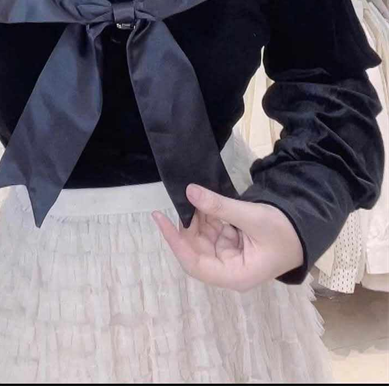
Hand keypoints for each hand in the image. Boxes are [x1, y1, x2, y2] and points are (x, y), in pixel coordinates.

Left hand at [152, 183, 303, 291]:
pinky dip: (207, 216)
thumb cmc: (284, 230)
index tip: (160, 220)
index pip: (194, 263)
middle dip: (188, 225)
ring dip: (198, 218)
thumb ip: (219, 206)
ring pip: (202, 238)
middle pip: (195, 249)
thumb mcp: (252, 217)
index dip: (175, 241)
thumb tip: (190, 191)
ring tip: (197, 197)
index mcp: (234, 275)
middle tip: (184, 199)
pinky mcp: (231, 244)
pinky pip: (212, 231)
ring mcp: (229, 257)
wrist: (306, 228)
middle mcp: (228, 270)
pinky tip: (205, 202)